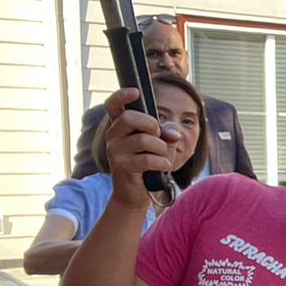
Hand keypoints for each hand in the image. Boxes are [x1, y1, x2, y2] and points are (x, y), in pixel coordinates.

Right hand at [102, 87, 180, 207]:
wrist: (136, 194)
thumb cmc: (148, 165)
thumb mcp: (159, 145)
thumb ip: (166, 134)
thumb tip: (172, 133)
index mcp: (120, 127)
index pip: (113, 105)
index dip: (122, 96)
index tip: (135, 91)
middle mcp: (113, 136)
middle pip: (130, 118)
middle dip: (152, 125)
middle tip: (158, 137)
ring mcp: (115, 152)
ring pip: (144, 140)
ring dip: (161, 148)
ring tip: (162, 157)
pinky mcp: (122, 167)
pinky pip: (148, 159)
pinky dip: (162, 163)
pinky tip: (163, 167)